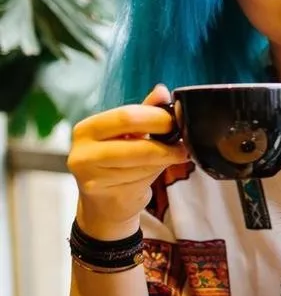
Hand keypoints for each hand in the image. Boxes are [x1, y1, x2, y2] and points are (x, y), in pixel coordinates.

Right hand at [67, 85, 188, 239]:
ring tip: (172, 157)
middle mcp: (82, 150)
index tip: (176, 120)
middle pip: (136, 144)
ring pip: (143, 164)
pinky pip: (141, 180)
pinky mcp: (102, 193)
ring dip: (164, 160)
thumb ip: (144, 112)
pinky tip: (155, 171)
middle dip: (166, 144)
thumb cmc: (116, 163)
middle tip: (183, 145)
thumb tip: (162, 91)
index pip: (126, 116)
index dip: (157, 118)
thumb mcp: (128, 135)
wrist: (103, 204)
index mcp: (87, 129)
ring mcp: (89, 175)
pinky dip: (156, 174)